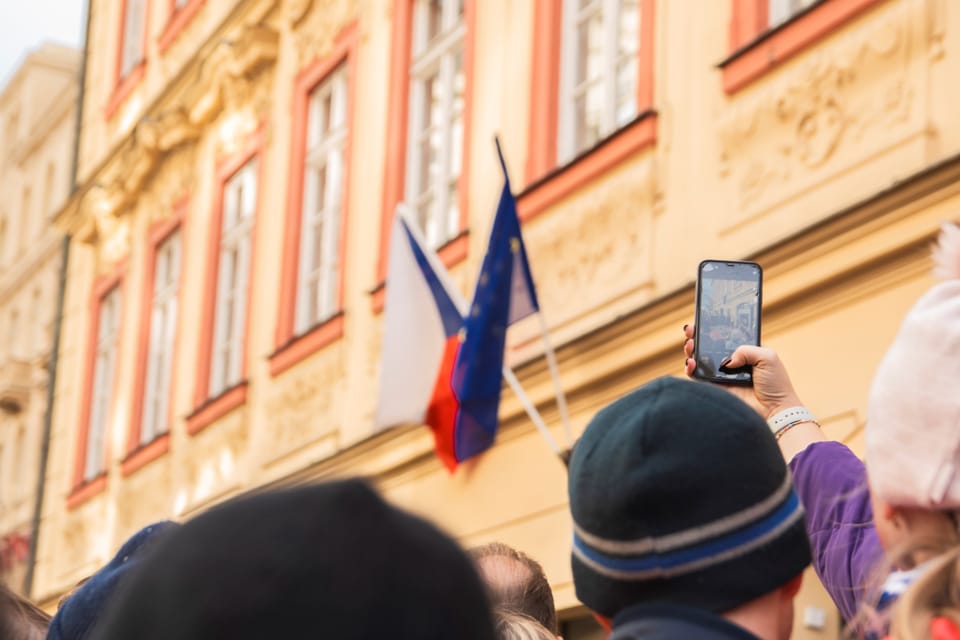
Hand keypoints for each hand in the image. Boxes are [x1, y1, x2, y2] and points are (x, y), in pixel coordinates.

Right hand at [683, 324, 802, 418]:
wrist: (774, 410)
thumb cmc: (776, 384)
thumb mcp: (767, 357)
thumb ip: (745, 350)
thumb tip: (728, 360)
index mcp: (744, 353)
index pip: (725, 337)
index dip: (713, 329)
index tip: (704, 322)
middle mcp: (731, 363)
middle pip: (708, 346)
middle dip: (697, 336)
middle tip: (692, 331)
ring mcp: (722, 376)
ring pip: (700, 359)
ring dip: (691, 350)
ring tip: (690, 345)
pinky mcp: (715, 389)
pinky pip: (698, 377)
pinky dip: (691, 369)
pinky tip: (692, 362)